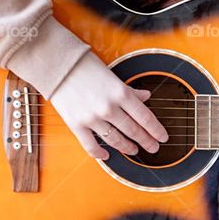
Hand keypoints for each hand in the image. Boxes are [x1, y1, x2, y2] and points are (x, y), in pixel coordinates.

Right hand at [50, 52, 168, 159]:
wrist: (55, 64)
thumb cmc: (85, 66)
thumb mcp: (113, 75)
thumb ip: (130, 90)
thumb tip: (146, 97)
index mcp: (121, 93)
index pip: (145, 117)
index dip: (156, 130)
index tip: (163, 138)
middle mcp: (109, 107)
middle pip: (134, 131)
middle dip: (146, 142)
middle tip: (153, 148)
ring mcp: (92, 118)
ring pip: (116, 140)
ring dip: (127, 147)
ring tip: (134, 150)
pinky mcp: (76, 124)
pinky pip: (91, 146)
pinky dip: (100, 154)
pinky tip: (107, 156)